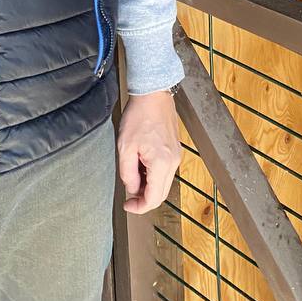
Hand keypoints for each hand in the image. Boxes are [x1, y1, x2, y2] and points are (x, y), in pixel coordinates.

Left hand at [117, 89, 180, 214]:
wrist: (153, 93)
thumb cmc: (139, 116)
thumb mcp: (125, 146)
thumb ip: (128, 173)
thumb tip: (132, 189)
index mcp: (161, 164)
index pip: (154, 198)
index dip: (139, 207)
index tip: (127, 205)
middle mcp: (173, 162)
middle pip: (162, 194)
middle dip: (145, 198)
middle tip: (129, 195)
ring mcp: (176, 155)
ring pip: (164, 183)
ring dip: (150, 186)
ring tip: (133, 175)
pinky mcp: (175, 149)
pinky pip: (166, 170)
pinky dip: (154, 175)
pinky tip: (142, 165)